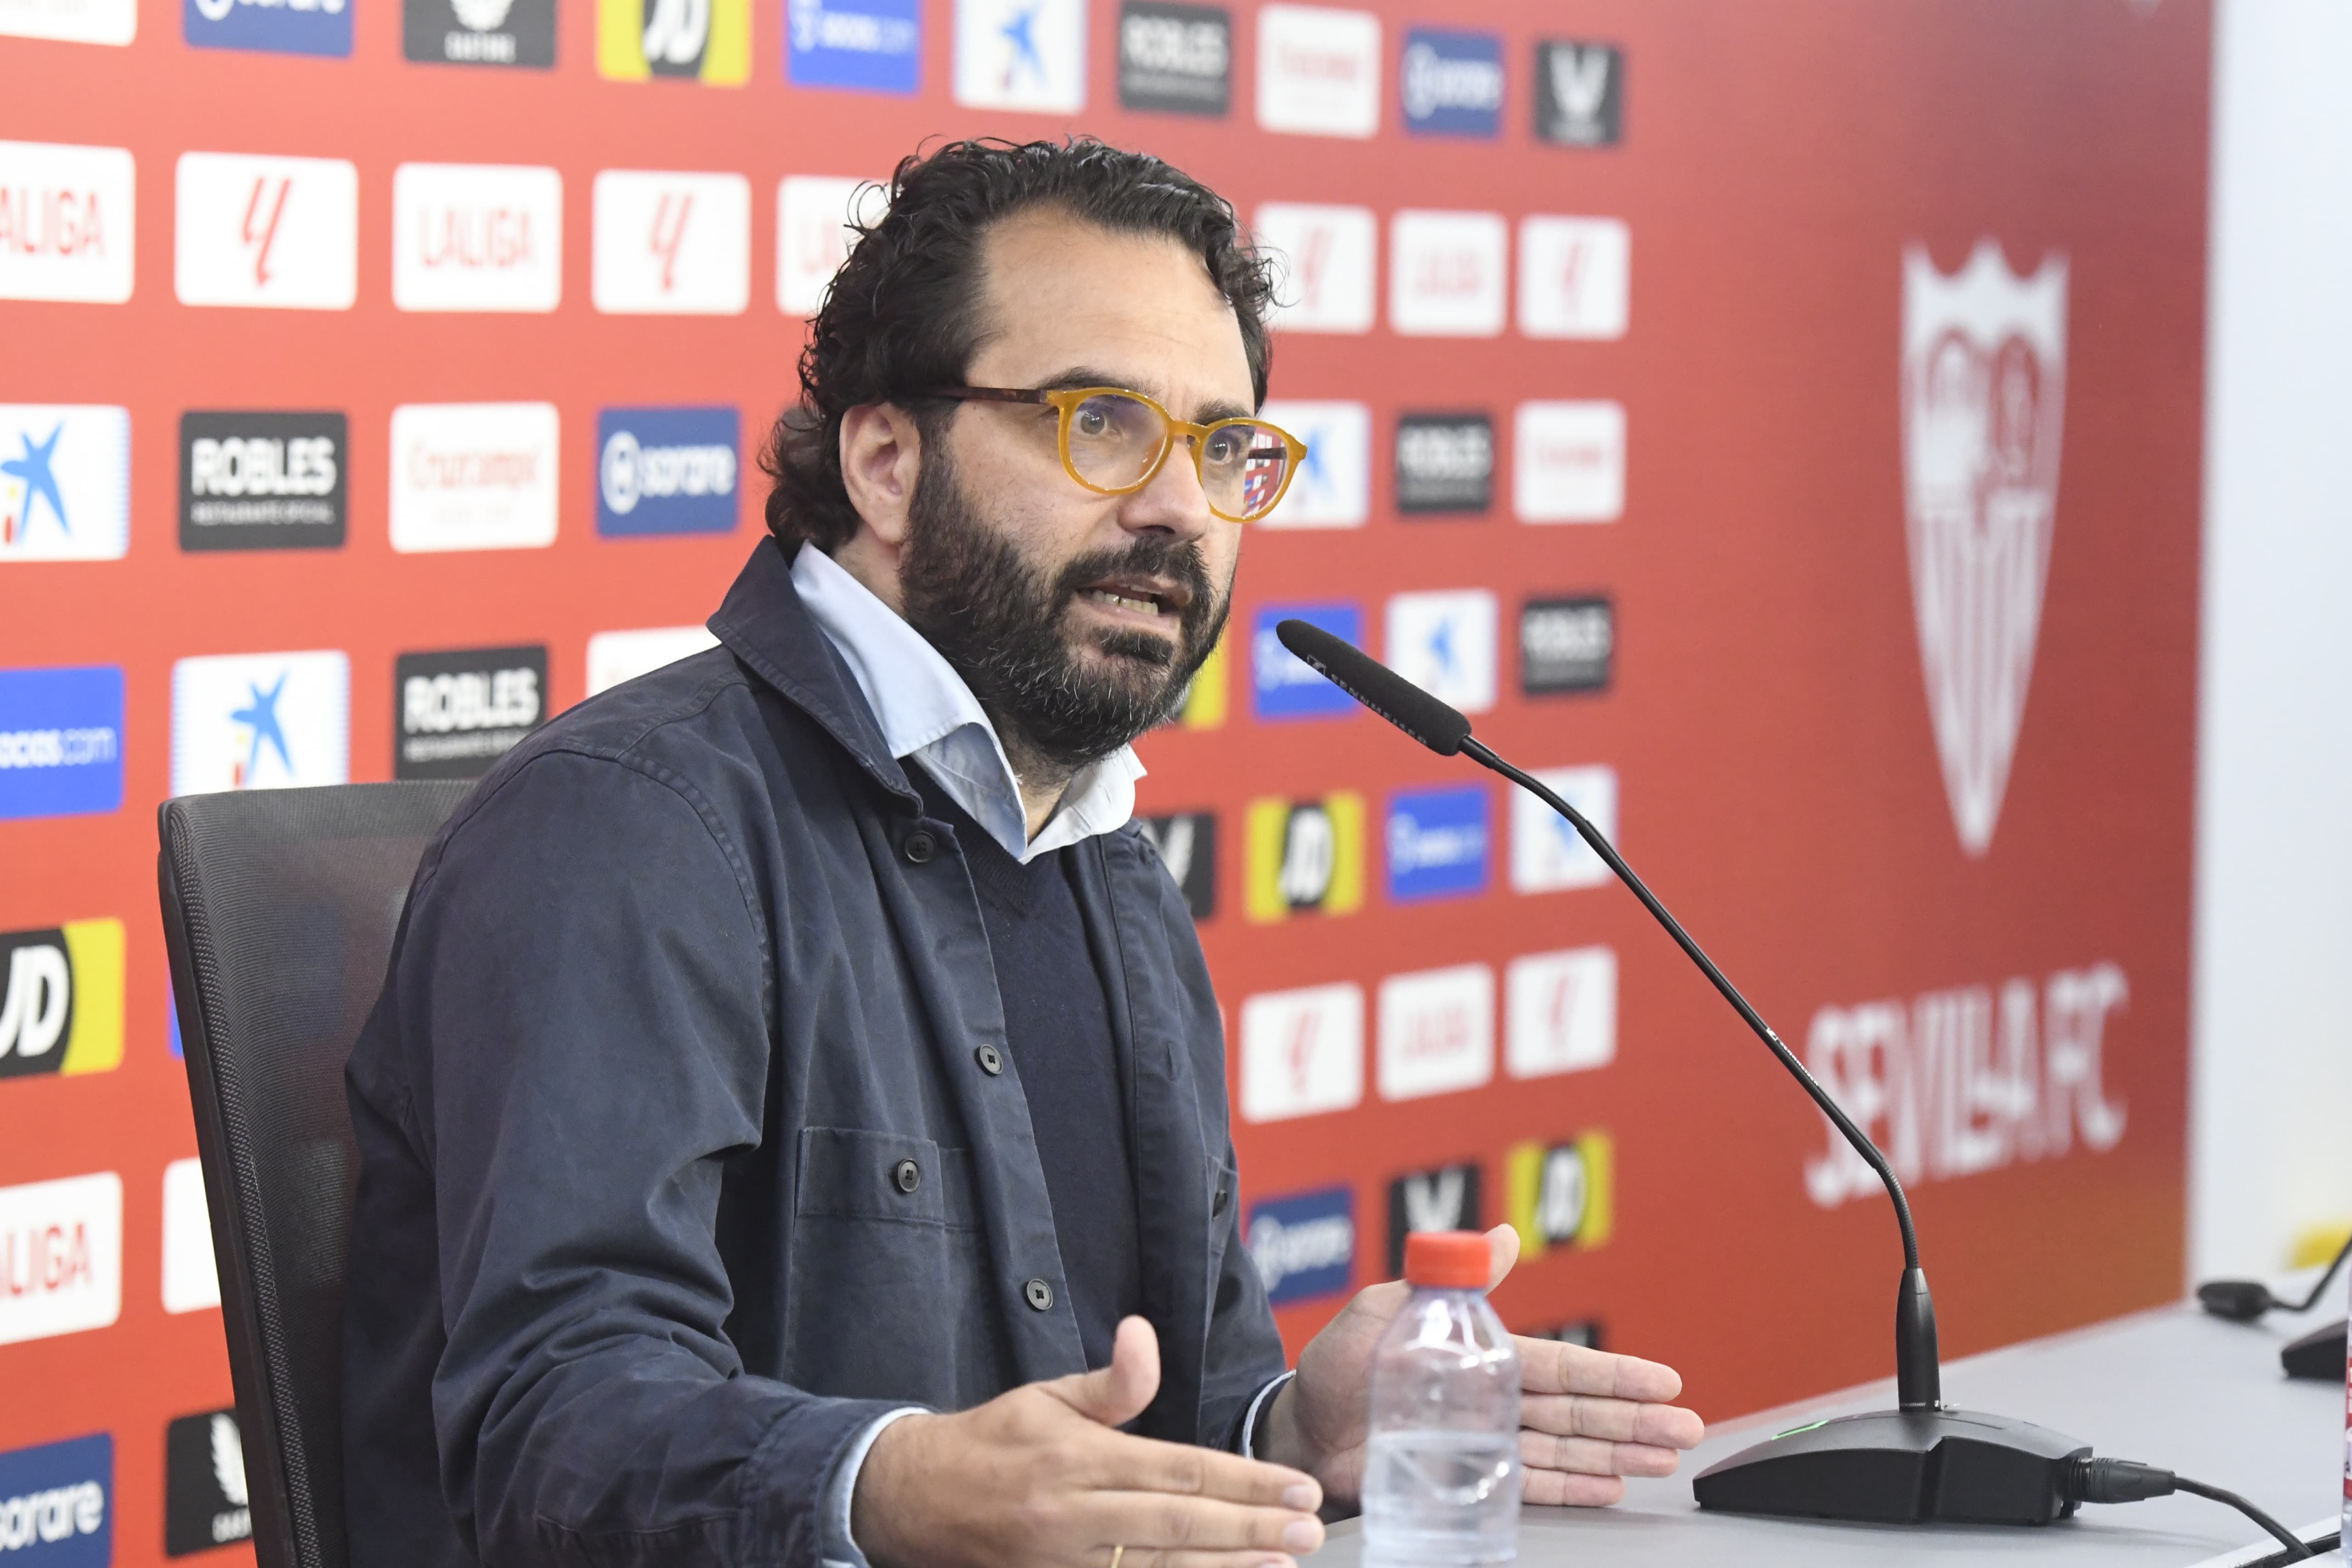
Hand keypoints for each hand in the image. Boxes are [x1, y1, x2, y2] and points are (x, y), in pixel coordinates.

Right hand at [852, 1316, 1326, 1567]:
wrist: (916, 1498)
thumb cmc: (994, 1441)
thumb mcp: (1049, 1394)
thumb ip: (1113, 1380)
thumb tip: (1144, 1332)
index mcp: (1077, 1456)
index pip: (1179, 1469)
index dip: (1244, 1480)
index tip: (1296, 1486)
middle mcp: (1072, 1512)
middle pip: (1179, 1523)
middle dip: (1252, 1528)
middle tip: (1311, 1529)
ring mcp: (1062, 1561)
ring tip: (1284, 1563)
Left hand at [1260, 1224, 1704, 1507]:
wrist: (1298, 1434)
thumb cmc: (1337, 1367)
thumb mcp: (1388, 1310)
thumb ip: (1448, 1280)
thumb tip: (1506, 1236)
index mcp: (1480, 1355)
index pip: (1558, 1367)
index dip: (1611, 1375)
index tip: (1662, 1380)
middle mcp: (1491, 1399)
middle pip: (1575, 1411)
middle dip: (1633, 1419)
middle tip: (1685, 1429)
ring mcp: (1482, 1442)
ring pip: (1563, 1448)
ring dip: (1616, 1453)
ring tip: (1663, 1459)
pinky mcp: (1465, 1479)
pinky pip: (1528, 1485)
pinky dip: (1571, 1487)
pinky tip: (1610, 1486)